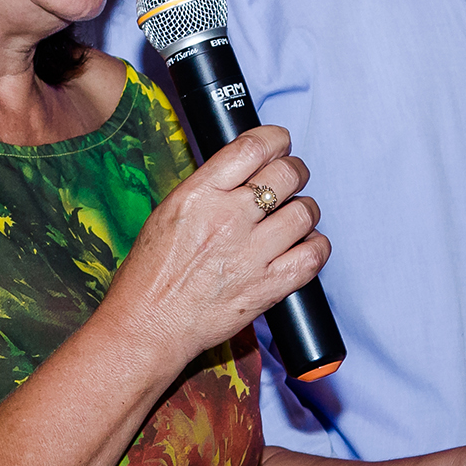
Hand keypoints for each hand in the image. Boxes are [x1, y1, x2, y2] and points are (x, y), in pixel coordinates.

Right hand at [101, 125, 327, 360]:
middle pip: (286, 174)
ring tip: (296, 216)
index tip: (280, 144)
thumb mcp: (169, 213)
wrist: (148, 325)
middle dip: (295, 171)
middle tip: (292, 178)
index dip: (276, 140)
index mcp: (198, 196)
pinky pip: (313, 255)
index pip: (252, 148)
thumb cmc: (151, 274)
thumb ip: (208, 189)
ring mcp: (250, 254)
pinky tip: (304, 245)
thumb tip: (245, 170)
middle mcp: (227, 220)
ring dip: (306, 210)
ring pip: (305, 212)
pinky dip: (316, 246)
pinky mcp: (268, 286)